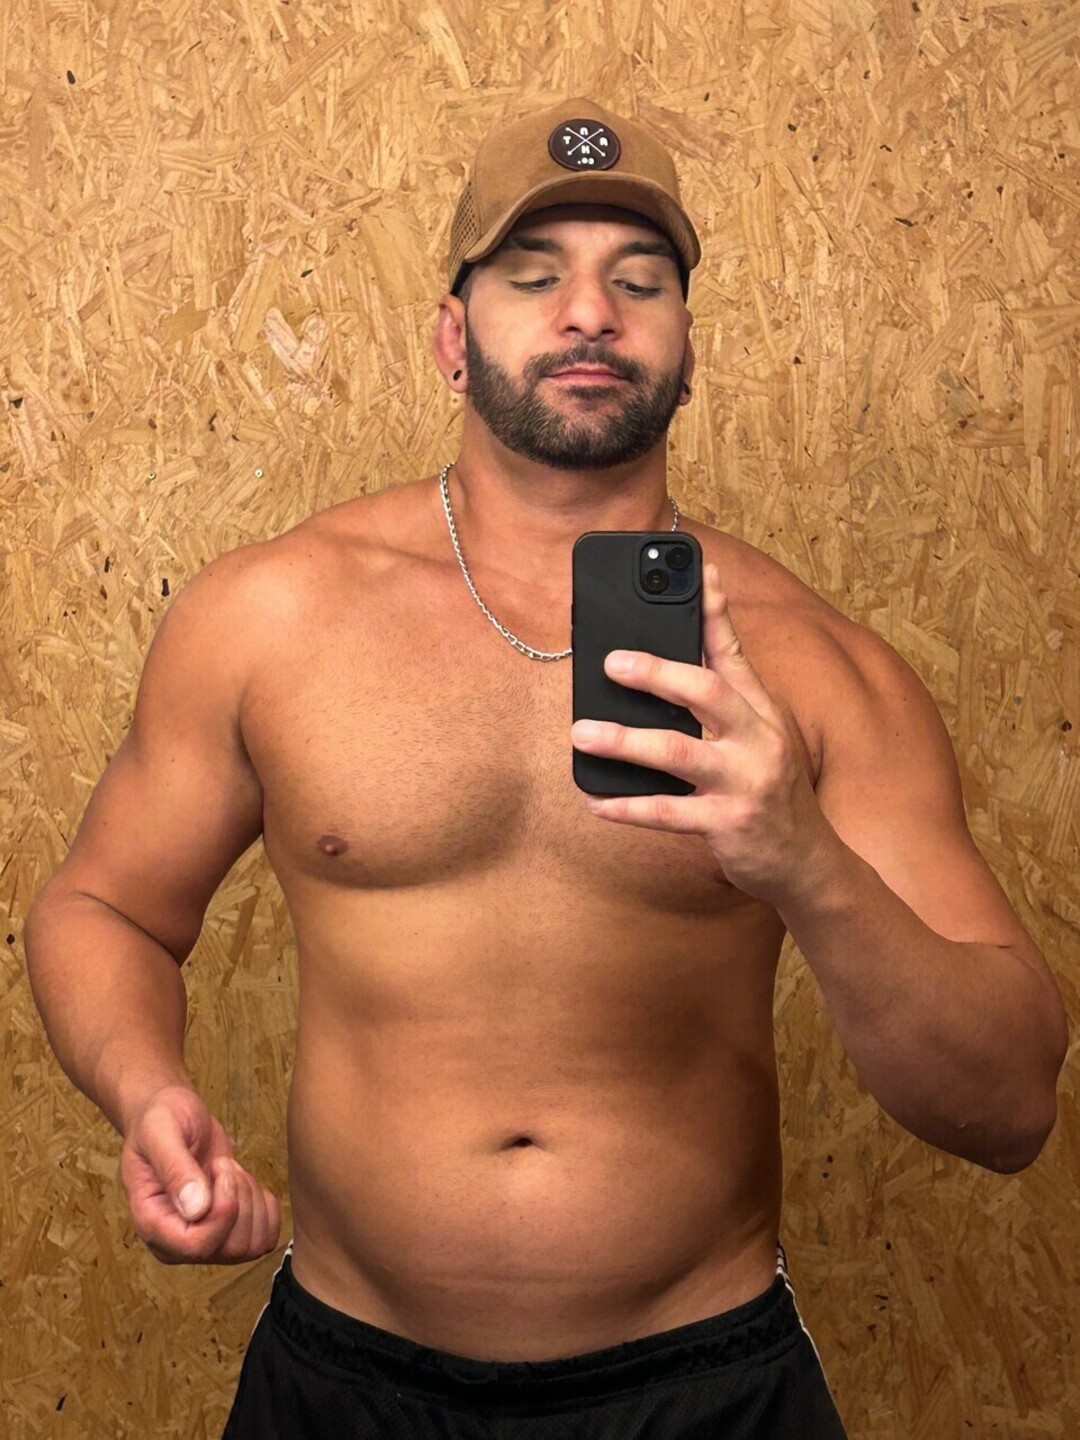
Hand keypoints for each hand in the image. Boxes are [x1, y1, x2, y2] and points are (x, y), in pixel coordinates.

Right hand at [120, 1084, 280, 1264]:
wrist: (172, 1116)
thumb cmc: (159, 1120)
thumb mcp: (160, 1131)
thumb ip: (175, 1168)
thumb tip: (196, 1210)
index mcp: (152, 1223)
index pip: (196, 1246)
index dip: (223, 1213)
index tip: (221, 1169)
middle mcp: (176, 1241)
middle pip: (230, 1247)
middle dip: (239, 1199)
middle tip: (223, 1164)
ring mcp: (204, 1238)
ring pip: (250, 1247)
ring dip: (252, 1201)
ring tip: (231, 1171)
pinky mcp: (228, 1230)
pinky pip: (263, 1238)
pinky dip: (266, 1208)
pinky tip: (246, 1182)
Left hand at [570, 563, 838, 903]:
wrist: (808, 862)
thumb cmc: (772, 792)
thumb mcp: (762, 737)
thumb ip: (727, 698)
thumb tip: (681, 657)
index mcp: (761, 712)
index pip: (735, 653)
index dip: (716, 612)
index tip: (700, 572)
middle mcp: (758, 739)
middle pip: (707, 692)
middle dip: (658, 672)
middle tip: (612, 663)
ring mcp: (744, 781)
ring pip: (678, 751)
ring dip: (625, 741)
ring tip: (583, 733)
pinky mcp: (727, 823)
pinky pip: (668, 813)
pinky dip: (627, 807)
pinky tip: (595, 801)